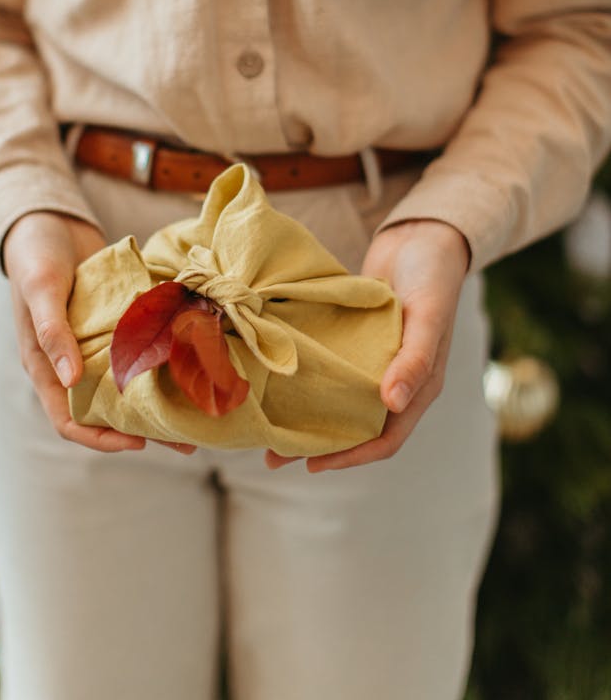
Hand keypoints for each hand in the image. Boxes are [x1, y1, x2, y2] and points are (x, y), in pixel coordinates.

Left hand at [265, 218, 469, 471]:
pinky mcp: (357, 341)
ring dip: (307, 415)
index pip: (385, 438)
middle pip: (355, 427)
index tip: (312, 464)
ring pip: (339, 400)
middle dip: (318, 444)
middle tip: (273, 455)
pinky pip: (332, 369)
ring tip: (267, 422)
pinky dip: (308, 379)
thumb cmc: (432, 276)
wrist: (423, 235)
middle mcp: (396, 381)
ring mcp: (375, 361)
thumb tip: (393, 403)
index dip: (351, 456)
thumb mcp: (428, 315)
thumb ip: (415, 358)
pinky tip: (277, 379)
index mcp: (419, 386)